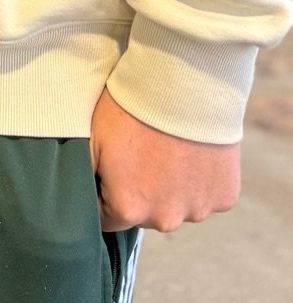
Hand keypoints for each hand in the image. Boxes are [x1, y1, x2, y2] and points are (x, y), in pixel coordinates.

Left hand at [90, 87, 240, 231]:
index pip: (107, 218)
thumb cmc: (131, 108)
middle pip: (144, 214)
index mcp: (128, 209)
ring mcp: (199, 209)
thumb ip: (83, 177)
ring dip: (171, 188)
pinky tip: (192, 152)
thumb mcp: (91, 139)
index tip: (110, 171)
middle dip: (139, 191)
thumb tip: (76, 198)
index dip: (105, 194)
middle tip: (140, 154)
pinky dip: (199, 180)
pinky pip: (206, 195)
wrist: (183, 82)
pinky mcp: (225, 196)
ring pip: (177, 205)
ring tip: (167, 149)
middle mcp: (165, 219)